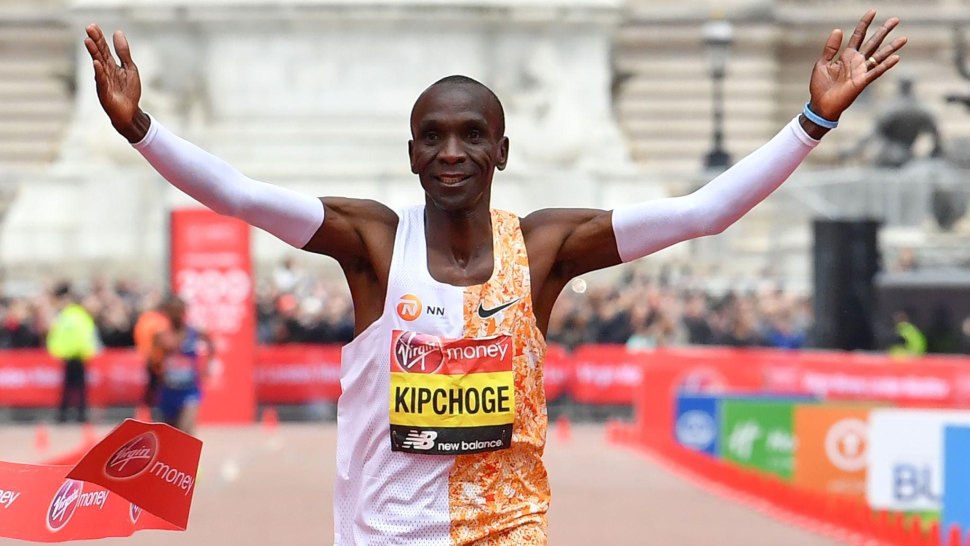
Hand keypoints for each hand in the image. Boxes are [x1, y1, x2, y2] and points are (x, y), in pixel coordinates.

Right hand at [84, 24, 148, 142]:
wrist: (130, 112)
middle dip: (94, 41)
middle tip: (89, 28)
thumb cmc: (128, 91)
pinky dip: (99, 73)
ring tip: (89, 41)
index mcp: (111, 65)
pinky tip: (96, 64)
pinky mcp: (104, 93)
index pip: (103, 49)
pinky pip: (102, 81)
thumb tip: (118, 32)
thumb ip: (123, 52)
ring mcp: (103, 82)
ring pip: (98, 65)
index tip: (92, 25)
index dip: (99, 37)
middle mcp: (104, 72)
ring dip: (94, 53)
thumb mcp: (129, 68)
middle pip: (99, 54)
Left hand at [809, 10, 906, 120]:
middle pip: (873, 42)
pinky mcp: (862, 82)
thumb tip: (838, 29)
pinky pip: (876, 71)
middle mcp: (857, 62)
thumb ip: (831, 48)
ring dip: (891, 47)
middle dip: (884, 31)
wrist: (820, 105)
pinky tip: (896, 57)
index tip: (873, 11)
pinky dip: (885, 65)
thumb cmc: (820, 86)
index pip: (859, 36)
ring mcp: (861, 71)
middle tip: (896, 19)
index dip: (865, 24)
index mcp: (847, 56)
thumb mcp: (822, 63)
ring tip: (904, 38)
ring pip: (879, 56)